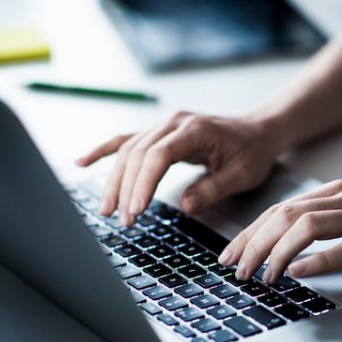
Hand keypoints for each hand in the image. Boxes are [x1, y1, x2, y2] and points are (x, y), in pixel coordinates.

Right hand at [76, 111, 281, 224]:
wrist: (258, 131)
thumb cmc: (252, 152)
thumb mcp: (242, 174)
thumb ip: (213, 188)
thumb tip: (184, 204)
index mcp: (195, 129)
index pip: (159, 154)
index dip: (144, 182)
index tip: (137, 208)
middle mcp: (174, 123)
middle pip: (138, 153)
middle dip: (126, 188)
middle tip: (122, 219)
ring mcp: (163, 126)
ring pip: (128, 150)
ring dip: (114, 179)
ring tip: (106, 209)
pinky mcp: (159, 133)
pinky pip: (126, 140)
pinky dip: (103, 151)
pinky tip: (82, 162)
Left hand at [218, 180, 341, 283]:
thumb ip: (330, 221)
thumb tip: (290, 245)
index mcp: (338, 192)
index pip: (280, 209)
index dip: (250, 232)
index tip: (231, 254)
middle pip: (285, 215)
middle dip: (253, 244)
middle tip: (235, 270)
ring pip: (308, 227)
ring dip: (277, 252)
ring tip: (261, 276)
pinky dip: (318, 260)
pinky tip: (298, 272)